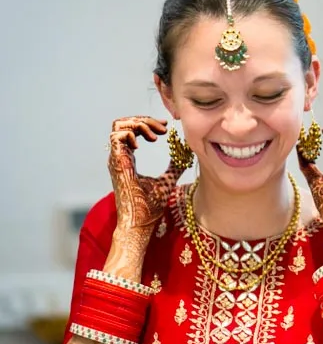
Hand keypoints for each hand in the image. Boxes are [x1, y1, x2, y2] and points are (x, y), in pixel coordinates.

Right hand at [108, 116, 185, 236]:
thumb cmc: (149, 208)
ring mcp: (116, 159)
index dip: (147, 123)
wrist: (140, 224)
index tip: (165, 127)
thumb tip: (186, 156)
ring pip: (118, 126)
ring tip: (156, 136)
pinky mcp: (117, 164)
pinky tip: (147, 143)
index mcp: (127, 158)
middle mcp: (119, 157)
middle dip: (145, 120)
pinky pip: (117, 137)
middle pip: (123, 123)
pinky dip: (133, 133)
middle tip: (163, 129)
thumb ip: (174, 168)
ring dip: (140, 124)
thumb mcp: (167, 181)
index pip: (130, 129)